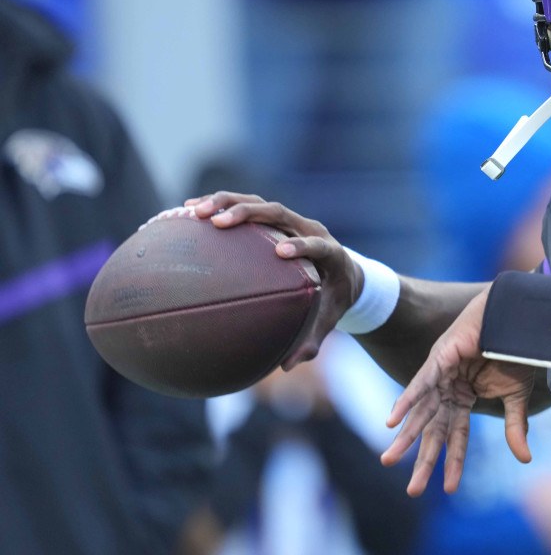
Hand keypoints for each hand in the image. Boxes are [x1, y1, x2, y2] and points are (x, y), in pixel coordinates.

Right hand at [186, 191, 362, 369]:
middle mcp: (309, 229)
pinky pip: (247, 206)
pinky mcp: (276, 219)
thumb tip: (287, 365)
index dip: (302, 245)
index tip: (282, 252)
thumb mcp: (328, 319)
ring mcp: (291, 221)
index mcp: (329, 252)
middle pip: (280, 212)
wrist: (345, 273)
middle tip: (219, 222)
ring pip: (259, 203)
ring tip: (195, 211)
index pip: (316, 244)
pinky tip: (188, 211)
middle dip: (249, 213)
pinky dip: (220, 205)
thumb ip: (313, 341)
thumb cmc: (334, 299)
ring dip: (227, 203)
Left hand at [381, 290, 536, 495]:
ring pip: (421, 413)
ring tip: (390, 460)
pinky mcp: (438, 359)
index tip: (450, 489)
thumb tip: (524, 459)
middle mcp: (448, 391)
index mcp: (464, 399)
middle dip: (423, 460)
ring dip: (406, 437)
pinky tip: (392, 422)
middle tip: (413, 490)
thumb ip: (515, 426)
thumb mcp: (516, 396)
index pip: (458, 437)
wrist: (514, 318)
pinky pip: (420, 385)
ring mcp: (441, 376)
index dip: (454, 462)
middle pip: (434, 431)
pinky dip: (406, 402)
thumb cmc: (514, 351)